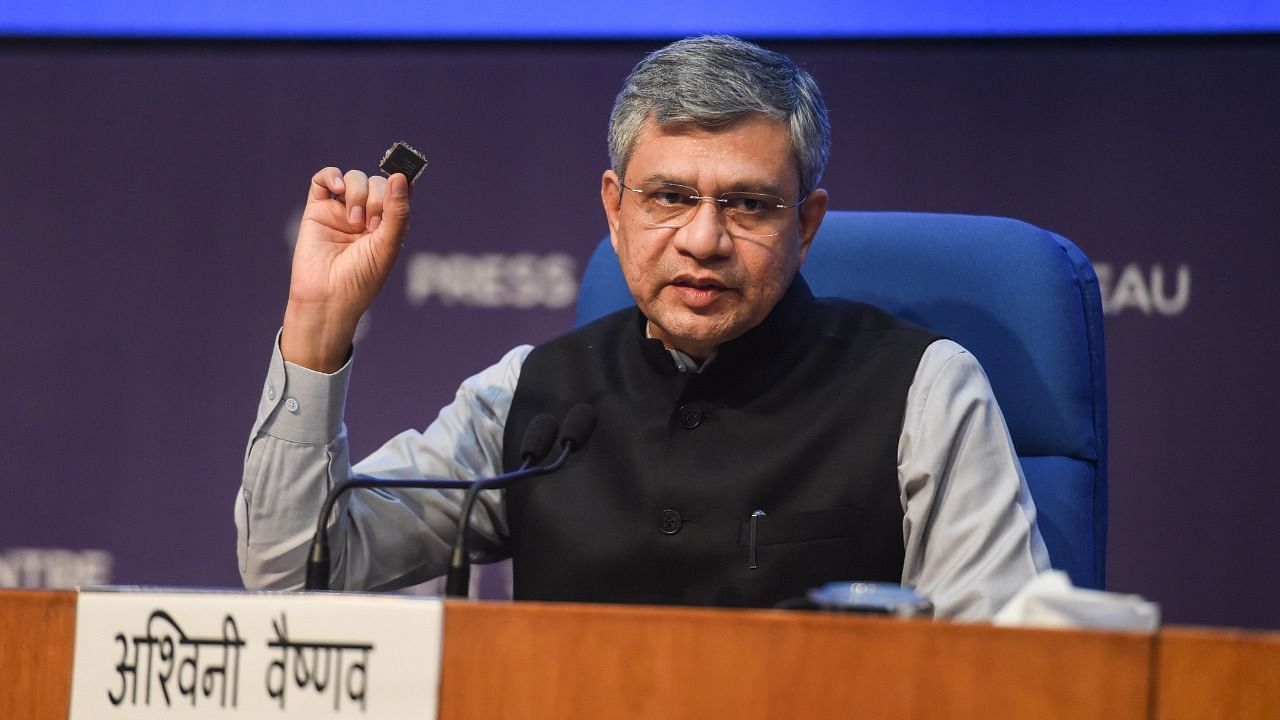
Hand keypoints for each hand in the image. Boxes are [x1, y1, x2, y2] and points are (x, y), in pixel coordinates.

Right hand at [281, 167, 412, 371]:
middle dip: (377, 198)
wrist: (327, 297)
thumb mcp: (387, 245)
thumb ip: (397, 211)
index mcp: (389, 224)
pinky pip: (323, 180)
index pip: (399, 191)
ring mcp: (341, 211)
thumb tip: (400, 176)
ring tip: (354, 223)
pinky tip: (338, 187)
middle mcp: (366, 215)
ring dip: (358, 193)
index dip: (402, 180)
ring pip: (353, 178)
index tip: (404, 174)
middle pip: (376, 183)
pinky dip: (331, 176)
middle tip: (371, 226)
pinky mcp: (317, 210)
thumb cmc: (361, 278)